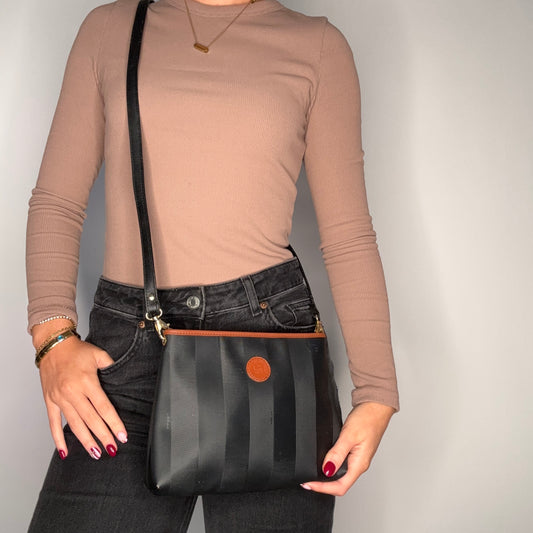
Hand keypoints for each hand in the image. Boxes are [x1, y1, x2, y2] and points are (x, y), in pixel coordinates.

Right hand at [38, 336, 127, 459]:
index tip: (122, 436)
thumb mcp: (99, 354)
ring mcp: (60, 398)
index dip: (114, 423)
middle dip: (103, 436)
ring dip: (85, 441)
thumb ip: (111, 366)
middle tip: (112, 449)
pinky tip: (65, 452)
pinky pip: (53, 423)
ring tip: (96, 453)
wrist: (53, 345)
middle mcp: (72, 392)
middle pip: (91, 419)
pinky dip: (58, 439)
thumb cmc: (77, 350)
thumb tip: (123, 378)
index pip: (104, 407)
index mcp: (87, 382)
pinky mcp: (50, 401)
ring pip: (74, 424)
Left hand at [300, 401, 395, 495]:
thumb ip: (337, 453)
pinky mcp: (355, 450)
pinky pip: (342, 463)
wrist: (376, 406)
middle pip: (340, 483)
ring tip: (312, 473)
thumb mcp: (349, 435)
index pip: (340, 486)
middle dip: (323, 485)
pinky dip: (331, 464)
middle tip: (307, 480)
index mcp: (359, 464)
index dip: (323, 488)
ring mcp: (357, 457)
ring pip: (340, 474)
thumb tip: (327, 469)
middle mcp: (359, 464)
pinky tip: (324, 461)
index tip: (308, 483)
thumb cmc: (368, 419)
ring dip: (326, 475)